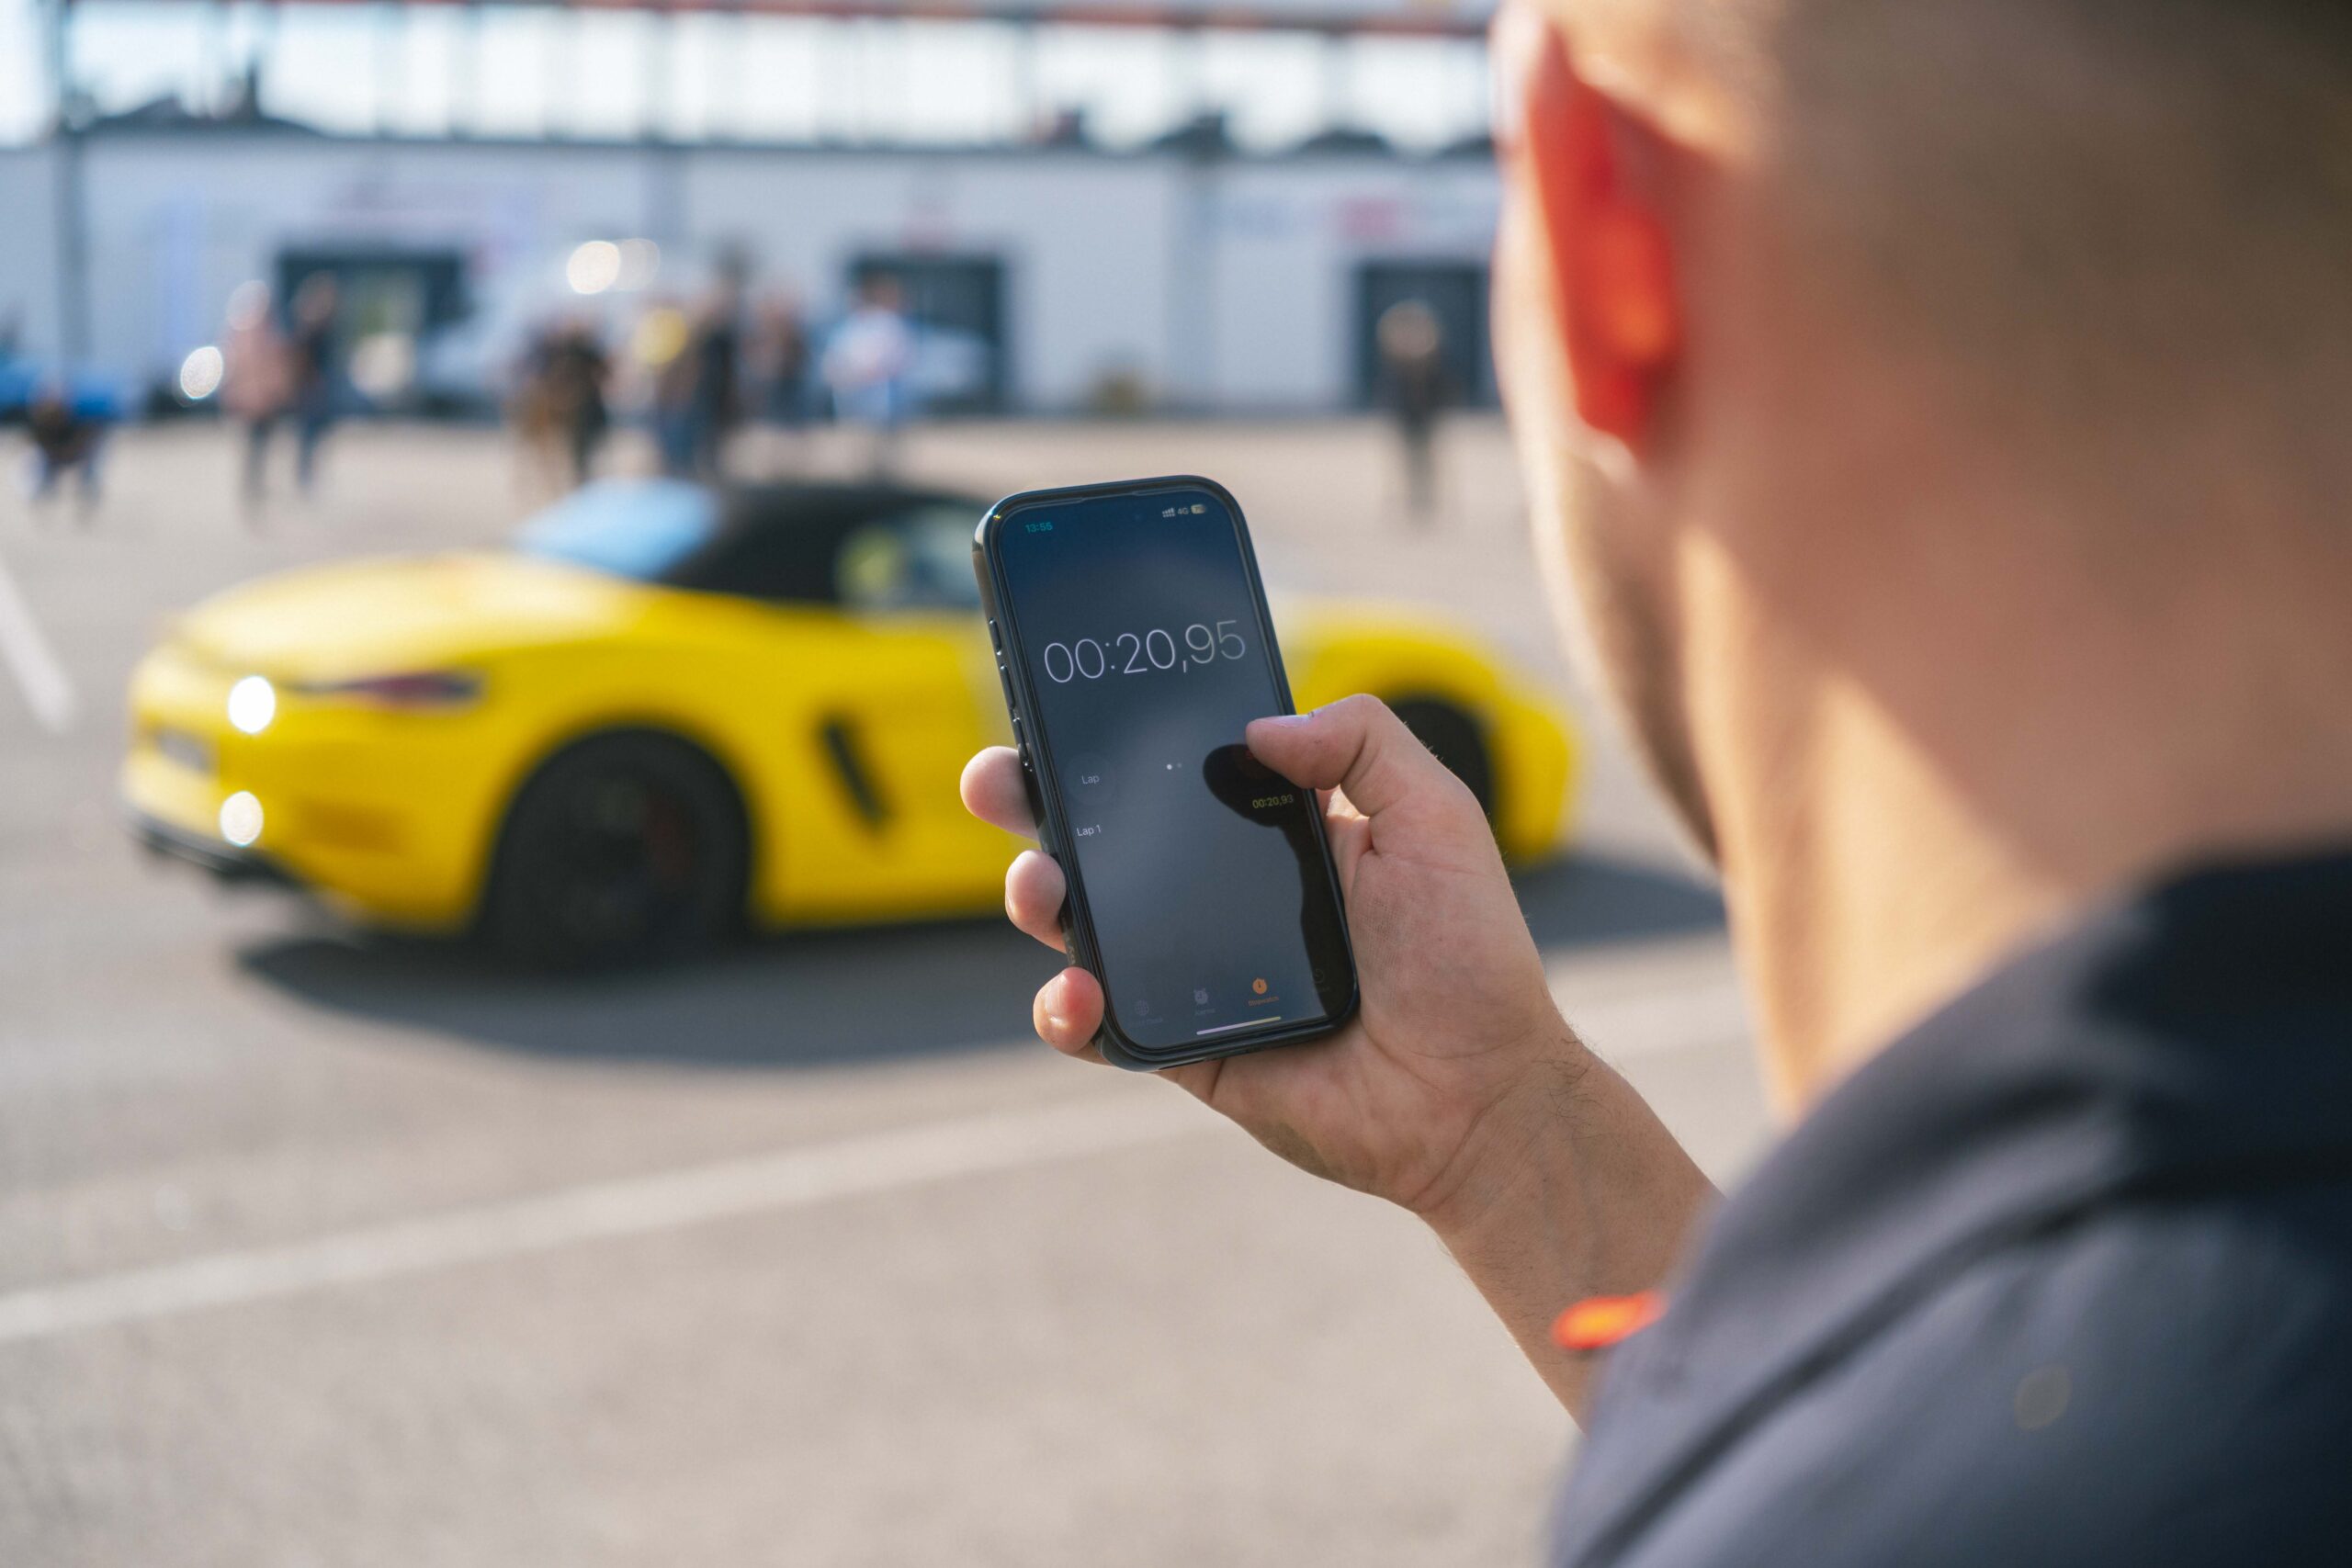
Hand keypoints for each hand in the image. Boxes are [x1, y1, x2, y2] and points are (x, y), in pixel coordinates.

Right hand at [963, 694, 1709, 1416]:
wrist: (1479, 1095)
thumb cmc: (1469, 957)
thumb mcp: (1437, 817)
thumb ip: (1362, 741)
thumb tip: (1257, 726)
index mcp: (1271, 833)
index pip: (1172, 775)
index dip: (1108, 744)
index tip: (1058, 709)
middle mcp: (1220, 897)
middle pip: (1101, 841)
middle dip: (1033, 803)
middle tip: (994, 781)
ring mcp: (1195, 974)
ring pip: (1081, 926)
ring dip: (1038, 896)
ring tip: (1042, 887)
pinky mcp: (1183, 1050)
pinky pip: (1100, 1025)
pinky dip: (1067, 1008)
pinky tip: (1080, 990)